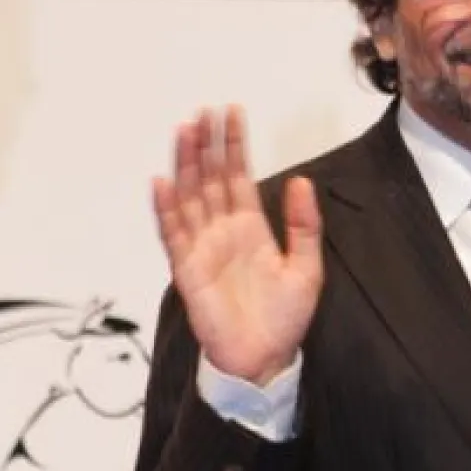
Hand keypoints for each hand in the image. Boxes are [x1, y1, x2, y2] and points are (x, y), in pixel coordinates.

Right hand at [153, 107, 322, 386]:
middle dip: (206, 145)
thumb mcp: (307, 268)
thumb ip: (304, 225)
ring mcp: (202, 248)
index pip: (239, 177)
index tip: (231, 113)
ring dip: (186, 165)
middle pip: (209, 179)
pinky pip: (173, 235)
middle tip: (203, 112)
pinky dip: (166, 209)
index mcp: (251, 228)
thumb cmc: (284, 319)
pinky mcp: (187, 270)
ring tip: (184, 131)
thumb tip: (302, 181)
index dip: (235, 146)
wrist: (264, 359)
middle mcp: (222, 232)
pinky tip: (162, 182)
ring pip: (189, 197)